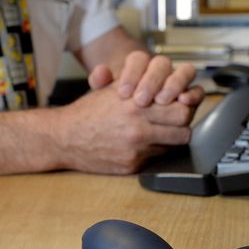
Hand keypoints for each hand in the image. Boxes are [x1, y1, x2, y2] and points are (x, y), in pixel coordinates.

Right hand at [50, 84, 194, 173]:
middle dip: (183, 123)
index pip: (181, 108)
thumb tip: (169, 84)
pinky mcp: (132, 165)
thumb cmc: (89, 112)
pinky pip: (156, 157)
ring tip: (161, 132)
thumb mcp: (113, 89)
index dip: (184, 106)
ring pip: (174, 145)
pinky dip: (154, 150)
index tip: (180, 104)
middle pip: (184, 128)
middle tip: (176, 121)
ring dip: (171, 138)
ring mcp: (136, 149)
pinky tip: (143, 144)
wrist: (65, 138)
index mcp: (136, 105)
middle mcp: (138, 127)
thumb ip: (141, 84)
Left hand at [88, 50, 202, 106]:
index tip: (123, 93)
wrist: (134, 119)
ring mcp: (179, 81)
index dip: (132, 73)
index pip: (138, 58)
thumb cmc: (120, 104)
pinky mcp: (191, 96)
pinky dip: (193, 94)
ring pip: (185, 71)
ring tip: (161, 100)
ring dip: (174, 84)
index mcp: (140, 64)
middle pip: (162, 63)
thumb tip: (100, 73)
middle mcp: (162, 70)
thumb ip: (100, 82)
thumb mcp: (105, 93)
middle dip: (152, 81)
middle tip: (141, 100)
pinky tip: (184, 102)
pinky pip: (198, 90)